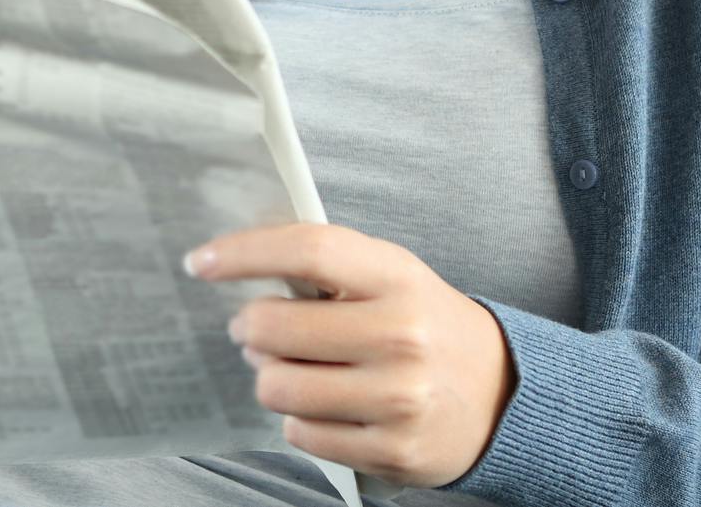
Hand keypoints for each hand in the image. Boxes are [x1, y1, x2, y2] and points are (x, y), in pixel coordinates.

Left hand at [184, 222, 517, 489]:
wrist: (501, 393)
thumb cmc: (425, 324)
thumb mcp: (391, 275)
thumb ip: (328, 267)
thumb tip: (242, 266)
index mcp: (397, 278)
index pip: (308, 250)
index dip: (243, 252)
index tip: (199, 261)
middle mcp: (401, 336)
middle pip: (275, 327)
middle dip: (248, 327)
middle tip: (254, 327)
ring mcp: (398, 398)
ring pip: (279, 387)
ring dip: (270, 376)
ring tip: (294, 368)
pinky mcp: (393, 450)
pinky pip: (303, 434)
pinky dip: (299, 420)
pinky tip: (325, 405)